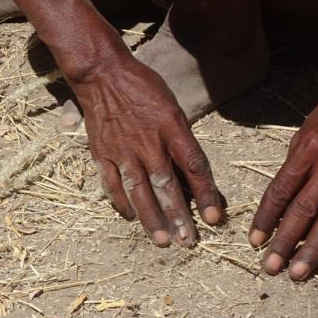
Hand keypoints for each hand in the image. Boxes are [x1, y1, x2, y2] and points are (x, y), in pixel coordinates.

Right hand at [73, 54, 222, 246]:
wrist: (102, 75)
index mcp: (172, 128)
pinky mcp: (102, 153)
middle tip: (188, 242)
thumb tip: (191, 172)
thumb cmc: (143, 88)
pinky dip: (122, 203)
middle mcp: (148, 142)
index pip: (194, 167)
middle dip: (179, 217)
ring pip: (139, 191)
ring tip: (163, 240)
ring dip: (152, 219)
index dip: (206, 195)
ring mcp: (123, 150)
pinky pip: (113, 184)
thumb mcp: (172, 107)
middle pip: (167, 186)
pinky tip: (131, 217)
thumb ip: (180, 139)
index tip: (214, 218)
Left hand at [249, 80, 317, 279]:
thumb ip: (293, 165)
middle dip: (285, 243)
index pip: (280, 192)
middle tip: (271, 267)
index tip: (254, 241)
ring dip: (314, 250)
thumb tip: (281, 199)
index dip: (265, 219)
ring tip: (299, 273)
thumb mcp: (304, 132)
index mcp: (307, 153)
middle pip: (303, 212)